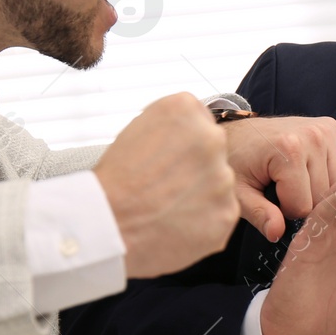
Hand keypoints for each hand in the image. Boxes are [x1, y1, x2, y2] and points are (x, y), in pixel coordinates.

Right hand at [95, 94, 239, 278]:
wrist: (107, 224)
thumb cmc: (115, 181)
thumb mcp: (138, 129)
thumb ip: (172, 127)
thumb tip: (187, 134)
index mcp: (186, 110)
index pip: (200, 121)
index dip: (183, 144)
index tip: (169, 158)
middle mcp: (212, 138)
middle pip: (213, 151)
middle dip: (196, 167)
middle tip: (167, 185)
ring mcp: (223, 176)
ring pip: (219, 183)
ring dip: (201, 193)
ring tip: (168, 205)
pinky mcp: (227, 212)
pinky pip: (221, 212)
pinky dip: (204, 219)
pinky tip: (177, 221)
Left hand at [222, 116, 335, 240]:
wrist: (239, 133)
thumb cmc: (237, 162)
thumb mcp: (239, 193)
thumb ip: (259, 214)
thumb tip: (276, 233)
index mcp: (290, 149)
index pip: (303, 205)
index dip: (285, 210)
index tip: (271, 199)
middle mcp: (314, 136)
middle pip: (323, 197)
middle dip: (303, 201)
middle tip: (282, 189)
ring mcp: (326, 131)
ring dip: (319, 190)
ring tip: (296, 180)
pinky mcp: (334, 129)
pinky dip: (335, 177)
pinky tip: (314, 173)